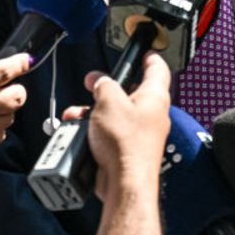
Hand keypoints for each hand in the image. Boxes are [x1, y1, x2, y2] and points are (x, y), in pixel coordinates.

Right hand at [71, 52, 171, 202]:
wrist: (124, 183)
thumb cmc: (125, 144)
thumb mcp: (108, 101)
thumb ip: (104, 85)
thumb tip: (100, 82)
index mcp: (154, 97)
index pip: (157, 68)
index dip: (149, 56)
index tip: (144, 51)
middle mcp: (151, 114)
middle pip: (129, 92)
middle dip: (106, 89)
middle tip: (93, 84)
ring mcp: (140, 133)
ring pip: (115, 114)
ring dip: (93, 112)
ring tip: (77, 115)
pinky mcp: (127, 150)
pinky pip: (109, 133)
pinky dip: (94, 131)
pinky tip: (79, 133)